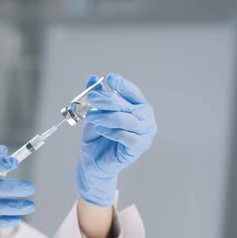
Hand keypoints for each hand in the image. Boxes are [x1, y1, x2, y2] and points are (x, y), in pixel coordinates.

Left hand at [76, 73, 156, 207]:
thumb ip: (96, 96)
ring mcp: (145, 132)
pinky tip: (100, 130)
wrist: (93, 159)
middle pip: (126, 105)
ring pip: (126, 120)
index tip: (109, 78)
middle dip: (107, 100)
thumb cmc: (97, 135)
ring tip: (90, 117)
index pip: (132, 92)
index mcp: (137, 105)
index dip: (122, 85)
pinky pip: (127, 137)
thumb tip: (91, 78)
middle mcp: (145, 117)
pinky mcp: (140, 146)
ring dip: (106, 117)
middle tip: (91, 99)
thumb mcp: (95, 112)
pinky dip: (112, 132)